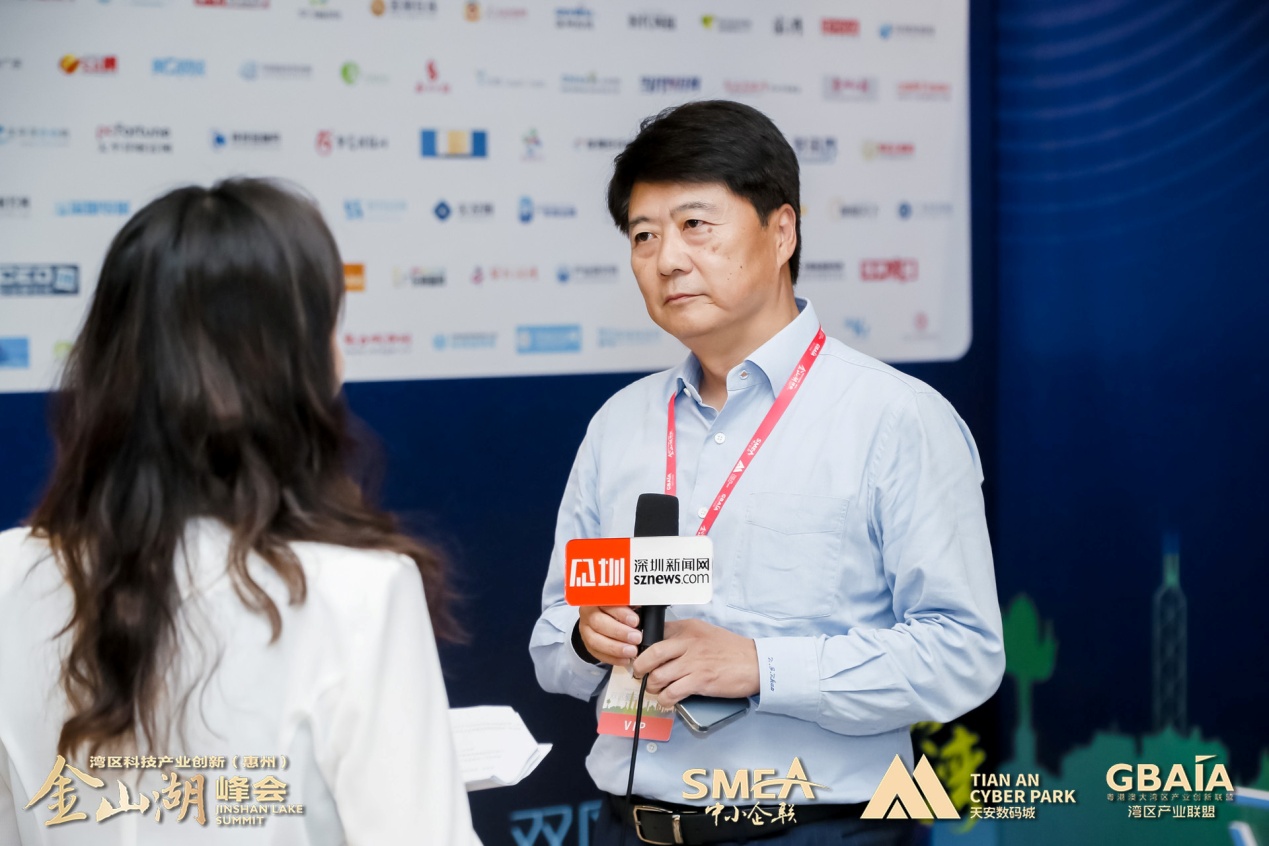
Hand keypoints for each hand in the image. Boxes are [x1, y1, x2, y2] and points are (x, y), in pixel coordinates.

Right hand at [577, 605, 642, 665]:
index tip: (635, 621)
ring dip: (615, 648)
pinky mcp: (587, 644)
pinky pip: (597, 653)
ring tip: (632, 651)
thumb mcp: (625, 600)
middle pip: (598, 622)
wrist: (605, 617)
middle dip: (619, 632)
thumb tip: (645, 606)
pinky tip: (625, 660)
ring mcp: (585, 630)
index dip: (620, 613)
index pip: (606, 603)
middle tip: (637, 638)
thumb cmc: (619, 607)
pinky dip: (612, 658)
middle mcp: (587, 613)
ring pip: (595, 640)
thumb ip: (631, 603)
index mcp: (597, 598)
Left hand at [631, 618, 759, 705]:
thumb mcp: (705, 633)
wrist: (756, 663)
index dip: (643, 647)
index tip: (640, 656)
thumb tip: (661, 646)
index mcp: (688, 628)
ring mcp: (694, 662)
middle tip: (639, 674)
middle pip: (651, 654)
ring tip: (656, 690)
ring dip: (652, 687)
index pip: (656, 632)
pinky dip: (665, 700)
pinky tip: (667, 701)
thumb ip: (684, 636)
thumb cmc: (731, 649)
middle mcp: (688, 642)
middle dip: (639, 667)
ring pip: (658, 676)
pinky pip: (672, 693)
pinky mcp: (700, 681)